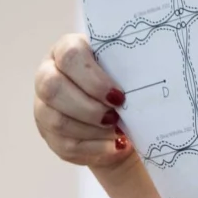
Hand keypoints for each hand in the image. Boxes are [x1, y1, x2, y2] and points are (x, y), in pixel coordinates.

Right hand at [33, 34, 131, 168]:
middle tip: (116, 117)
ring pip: (57, 120)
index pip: (69, 56)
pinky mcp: (49, 133)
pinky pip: (66, 144)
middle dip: (89, 108)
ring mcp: (43, 105)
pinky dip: (94, 148)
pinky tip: (113, 145)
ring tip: (117, 131)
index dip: (93, 79)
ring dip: (93, 130)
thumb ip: (133, 67)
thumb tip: (154, 76)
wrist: (120, 116)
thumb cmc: (125, 86)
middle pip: (53, 88)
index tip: (119, 96)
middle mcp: (48, 74)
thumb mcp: (128, 71)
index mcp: (67, 50)